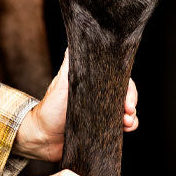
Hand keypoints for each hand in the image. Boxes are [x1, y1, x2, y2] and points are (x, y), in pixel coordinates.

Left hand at [13, 51, 138, 161]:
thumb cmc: (50, 108)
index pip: (118, 79)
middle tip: (128, 111)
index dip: (128, 88)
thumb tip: (79, 38)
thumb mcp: (62, 82)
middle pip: (126, 94)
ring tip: (127, 122)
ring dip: (132, 117)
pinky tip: (125, 129)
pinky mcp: (102, 128)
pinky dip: (128, 127)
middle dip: (132, 102)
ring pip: (127, 111)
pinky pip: (121, 126)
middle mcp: (100, 95)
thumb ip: (71, 62)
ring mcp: (102, 112)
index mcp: (93, 82)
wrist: (43, 137)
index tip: (128, 100)